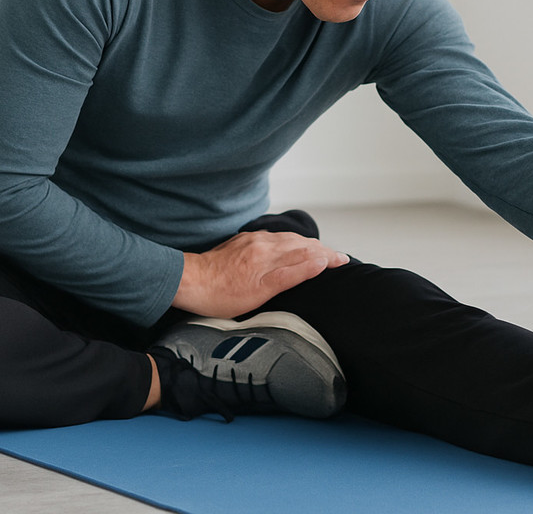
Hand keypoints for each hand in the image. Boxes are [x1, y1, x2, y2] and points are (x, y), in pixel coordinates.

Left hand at [171, 231, 348, 317]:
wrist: (188, 281)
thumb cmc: (221, 294)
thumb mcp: (261, 292)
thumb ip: (292, 274)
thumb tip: (319, 260)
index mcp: (271, 255)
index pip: (309, 252)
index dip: (328, 256)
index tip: (344, 260)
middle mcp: (263, 243)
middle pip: (301, 242)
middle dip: (321, 248)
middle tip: (338, 256)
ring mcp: (252, 241)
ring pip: (287, 239)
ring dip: (307, 244)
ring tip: (319, 251)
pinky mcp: (242, 242)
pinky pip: (274, 238)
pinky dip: (289, 243)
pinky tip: (289, 247)